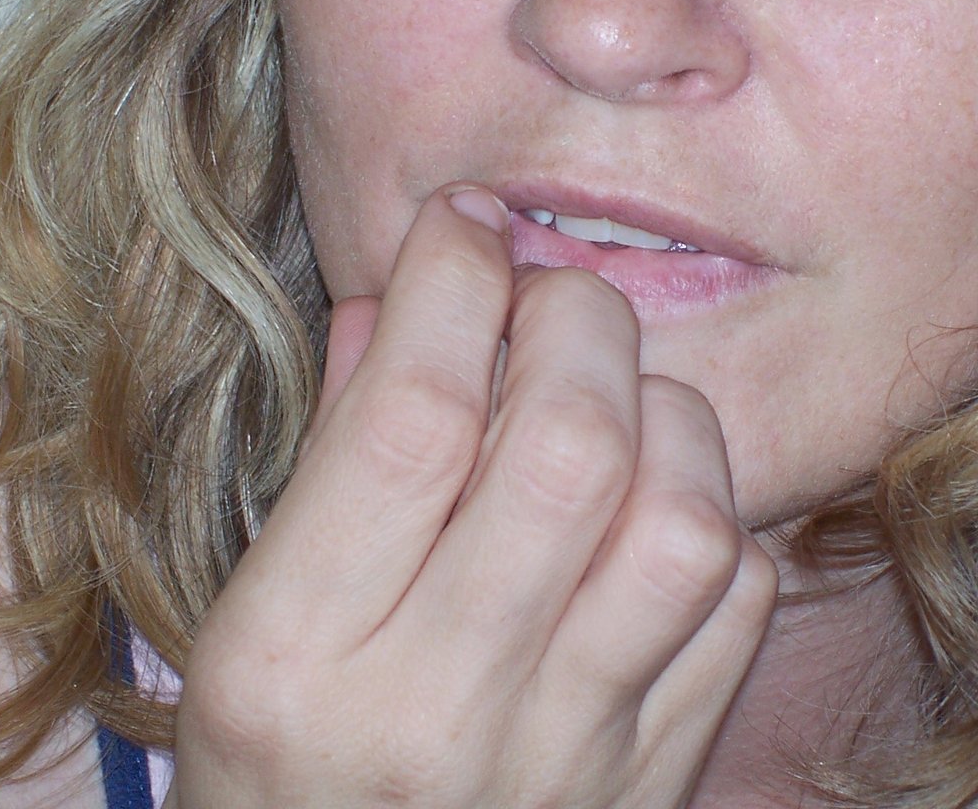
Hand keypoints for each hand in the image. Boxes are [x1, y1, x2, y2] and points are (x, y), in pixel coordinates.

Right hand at [165, 185, 777, 807]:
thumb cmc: (277, 779)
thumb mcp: (243, 628)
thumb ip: (331, 456)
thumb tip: (404, 299)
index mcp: (297, 659)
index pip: (408, 419)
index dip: (451, 283)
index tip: (464, 224)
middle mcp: (439, 709)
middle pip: (566, 446)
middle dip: (573, 318)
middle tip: (546, 295)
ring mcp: (566, 755)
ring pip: (679, 520)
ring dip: (661, 414)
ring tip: (611, 400)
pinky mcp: (653, 780)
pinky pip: (734, 602)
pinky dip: (711, 512)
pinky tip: (650, 502)